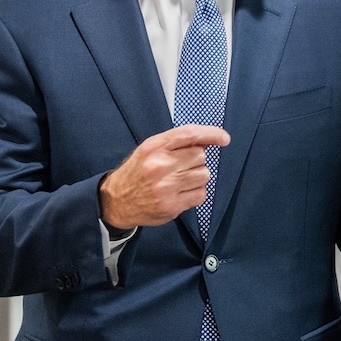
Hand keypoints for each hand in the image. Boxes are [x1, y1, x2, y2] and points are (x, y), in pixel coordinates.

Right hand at [98, 125, 230, 229]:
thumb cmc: (137, 173)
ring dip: (197, 177)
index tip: (224, 138)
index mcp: (154, 147)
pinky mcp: (171, 206)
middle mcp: (160, 165)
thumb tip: (207, 140)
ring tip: (180, 181)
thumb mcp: (150, 150)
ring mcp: (166, 187)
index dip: (211, 134)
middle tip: (181, 167)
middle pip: (200, 156)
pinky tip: (181, 193)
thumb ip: (175, 143)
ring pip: (203, 175)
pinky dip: (195, 193)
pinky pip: (200, 194)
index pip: (190, 134)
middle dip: (196, 161)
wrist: (116, 201)